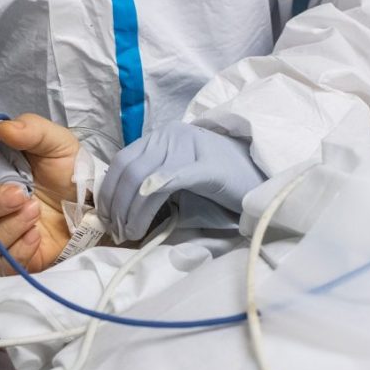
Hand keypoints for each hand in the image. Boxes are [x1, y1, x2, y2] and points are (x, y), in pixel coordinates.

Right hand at [0, 114, 79, 274]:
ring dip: (5, 228)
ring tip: (34, 212)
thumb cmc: (69, 172)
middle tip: (20, 194)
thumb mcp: (56, 142)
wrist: (95, 204)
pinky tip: (36, 235)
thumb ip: (31, 129)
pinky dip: (18, 250)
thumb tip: (4, 128)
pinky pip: (1, 264)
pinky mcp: (14, 258)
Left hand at [98, 121, 264, 242]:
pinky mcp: (207, 167)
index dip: (108, 191)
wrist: (263, 177)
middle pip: (129, 171)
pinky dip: (149, 203)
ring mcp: (191, 148)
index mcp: (162, 137)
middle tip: (117, 232)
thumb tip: (119, 207)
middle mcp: (172, 135)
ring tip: (130, 233)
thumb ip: (152, 180)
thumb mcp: (179, 174)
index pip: (122, 161)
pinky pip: (169, 182)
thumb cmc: (221, 182)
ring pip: (144, 179)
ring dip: (130, 212)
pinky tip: (143, 224)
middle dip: (116, 206)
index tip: (105, 217)